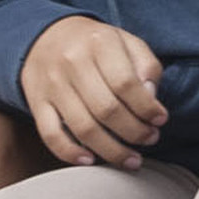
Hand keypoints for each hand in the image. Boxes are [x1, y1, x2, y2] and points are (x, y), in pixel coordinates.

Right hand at [20, 15, 167, 167]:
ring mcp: (52, 85)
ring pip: (82, 127)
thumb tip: (152, 100)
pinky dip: (71, 153)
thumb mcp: (127, 41)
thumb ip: (146, 67)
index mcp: (100, 43)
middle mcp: (73, 63)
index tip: (161, 120)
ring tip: (130, 158)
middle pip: (107, 109)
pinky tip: (91, 161)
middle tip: (149, 139)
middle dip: (134, 132)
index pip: (126, 83)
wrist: (46, 37)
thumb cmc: (96, 45)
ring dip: (111, 150)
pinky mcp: (37, 103)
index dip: (147, 107)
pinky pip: (51, 135)